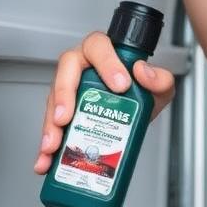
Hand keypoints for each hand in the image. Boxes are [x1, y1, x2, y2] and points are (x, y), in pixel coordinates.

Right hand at [33, 32, 175, 174]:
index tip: (120, 85)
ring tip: (53, 146)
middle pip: (66, 69)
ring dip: (50, 125)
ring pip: (54, 100)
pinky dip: (47, 146)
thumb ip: (160, 79)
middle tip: (67, 117)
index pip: (99, 46)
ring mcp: (70, 89)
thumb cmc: (139, 93)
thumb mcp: (158, 88)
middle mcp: (82, 67)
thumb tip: (144, 72)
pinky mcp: (62, 114)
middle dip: (64, 94)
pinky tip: (46, 160)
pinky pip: (50, 126)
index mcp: (103, 54)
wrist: (134, 117)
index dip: (106, 63)